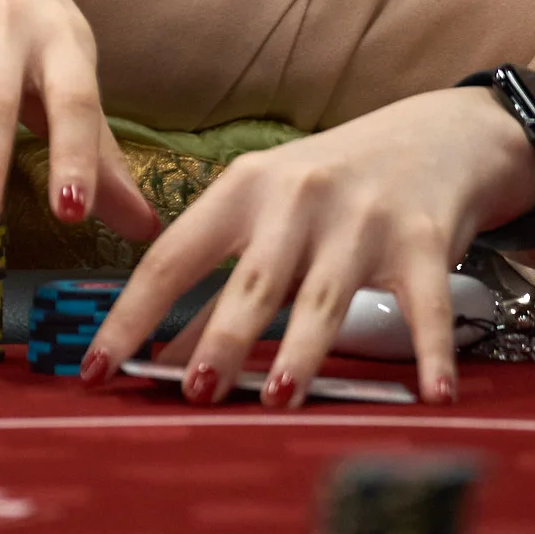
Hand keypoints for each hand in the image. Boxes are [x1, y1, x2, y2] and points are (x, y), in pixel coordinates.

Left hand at [78, 88, 534, 408]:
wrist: (437, 135)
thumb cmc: (332, 185)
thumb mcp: (265, 216)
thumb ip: (215, 281)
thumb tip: (158, 358)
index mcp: (245, 188)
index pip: (174, 256)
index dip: (132, 315)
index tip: (97, 368)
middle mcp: (300, 198)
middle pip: (254, 278)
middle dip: (223, 334)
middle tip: (196, 390)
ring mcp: (364, 219)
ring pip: (327, 294)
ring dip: (303, 348)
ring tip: (280, 398)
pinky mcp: (423, 241)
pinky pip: (426, 306)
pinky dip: (431, 353)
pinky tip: (432, 396)